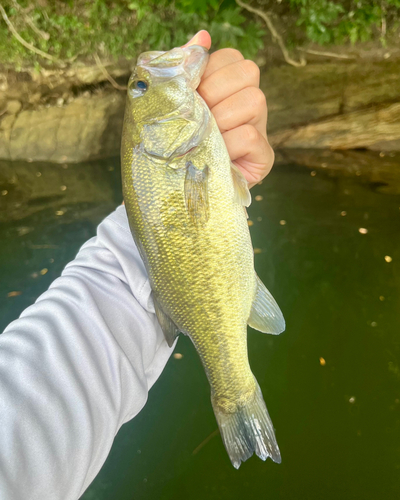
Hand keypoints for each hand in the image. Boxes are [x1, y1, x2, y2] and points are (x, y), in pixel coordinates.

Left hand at [184, 31, 273, 187]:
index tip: (191, 95)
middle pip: (248, 72)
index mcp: (228, 87)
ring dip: (221, 119)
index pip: (231, 57)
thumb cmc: (172, 143)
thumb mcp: (170, 103)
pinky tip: (216, 155)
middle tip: (197, 116)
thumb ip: (184, 68)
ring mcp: (260, 129)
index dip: (208, 72)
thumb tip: (202, 35)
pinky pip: (250, 135)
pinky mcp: (263, 157)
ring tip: (204, 138)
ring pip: (255, 100)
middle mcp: (249, 103)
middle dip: (215, 92)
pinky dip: (227, 144)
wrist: (173, 186)